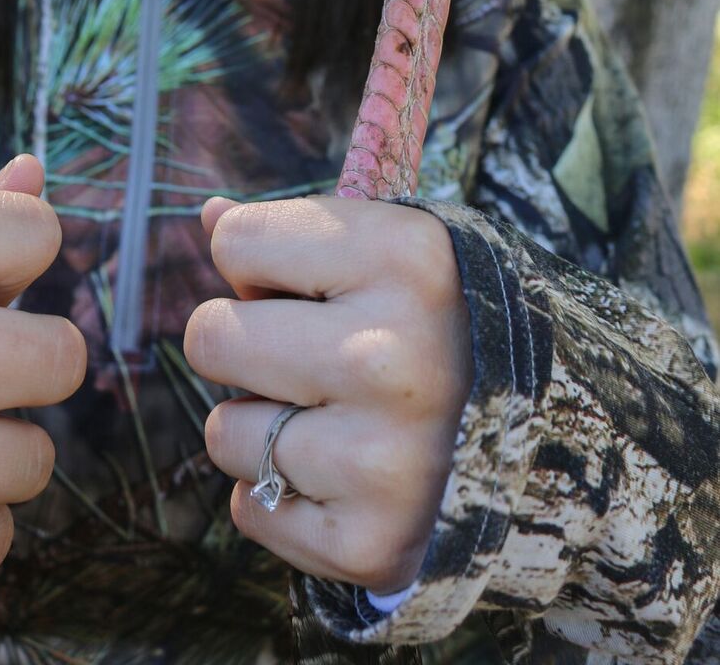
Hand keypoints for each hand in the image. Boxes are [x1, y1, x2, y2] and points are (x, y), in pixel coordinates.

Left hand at [183, 195, 472, 593]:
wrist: (550, 444)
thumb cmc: (436, 326)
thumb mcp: (388, 252)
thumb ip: (295, 232)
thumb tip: (209, 215)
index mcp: (405, 258)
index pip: (235, 242)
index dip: (260, 264)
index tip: (312, 285)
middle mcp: (392, 356)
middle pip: (209, 338)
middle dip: (245, 347)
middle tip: (309, 359)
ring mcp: (384, 458)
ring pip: (223, 432)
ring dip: (261, 430)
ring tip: (336, 422)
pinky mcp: (371, 543)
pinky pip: (250, 510)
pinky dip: (280, 499)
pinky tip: (342, 481)